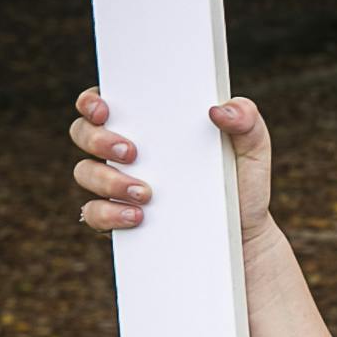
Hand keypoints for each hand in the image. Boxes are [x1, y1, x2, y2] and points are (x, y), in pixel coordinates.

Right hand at [71, 87, 272, 248]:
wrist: (243, 235)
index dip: (92, 101)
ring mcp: (116, 185)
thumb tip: (220, 109)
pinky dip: (109, 214)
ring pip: (85, 173)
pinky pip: (94, 214)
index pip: (104, 102)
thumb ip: (246, 120)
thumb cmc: (241, 182)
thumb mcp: (252, 149)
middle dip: (98, 139)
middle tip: (132, 152)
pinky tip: (136, 216)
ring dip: (106, 179)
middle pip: (84, 133)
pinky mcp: (117, 218)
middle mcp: (125, 151)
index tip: (104, 109)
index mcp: (150, 124)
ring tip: (145, 192)